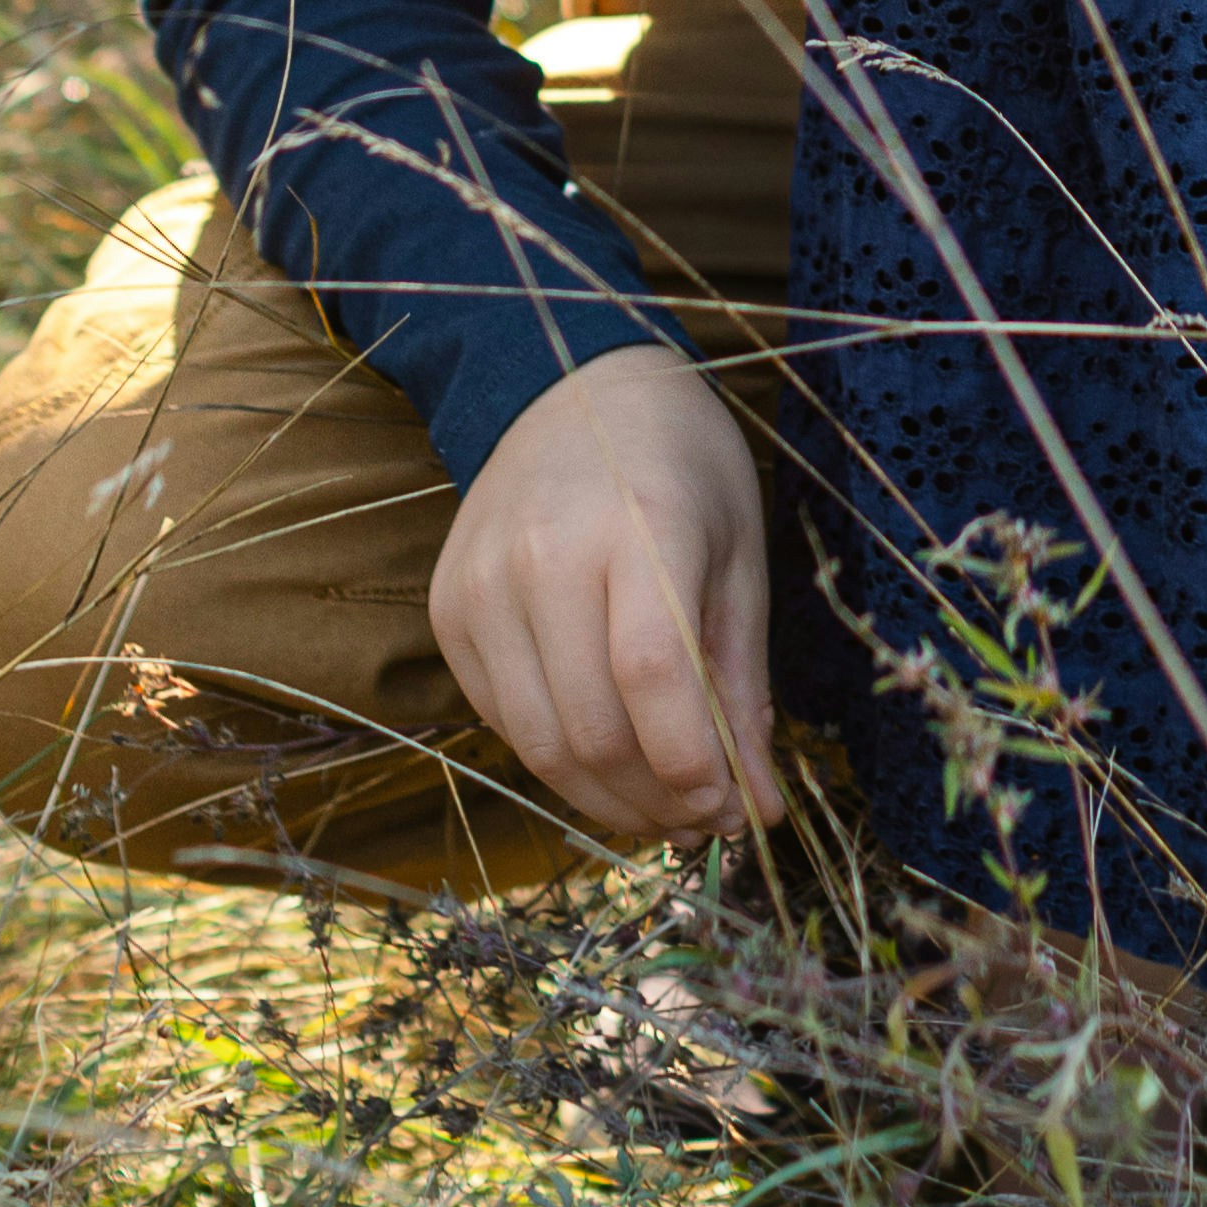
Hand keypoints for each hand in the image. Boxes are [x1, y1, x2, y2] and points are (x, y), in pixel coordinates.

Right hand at [432, 343, 779, 847]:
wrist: (568, 388)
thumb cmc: (678, 465)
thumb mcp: (738, 554)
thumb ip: (741, 683)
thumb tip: (758, 807)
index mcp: (636, 524)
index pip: (652, 675)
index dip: (691, 766)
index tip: (734, 811)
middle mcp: (544, 556)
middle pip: (592, 729)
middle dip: (657, 801)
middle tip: (706, 818)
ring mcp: (482, 586)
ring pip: (540, 745)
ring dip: (607, 799)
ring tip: (662, 805)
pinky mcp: (448, 611)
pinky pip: (504, 720)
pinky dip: (560, 758)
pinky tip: (606, 751)